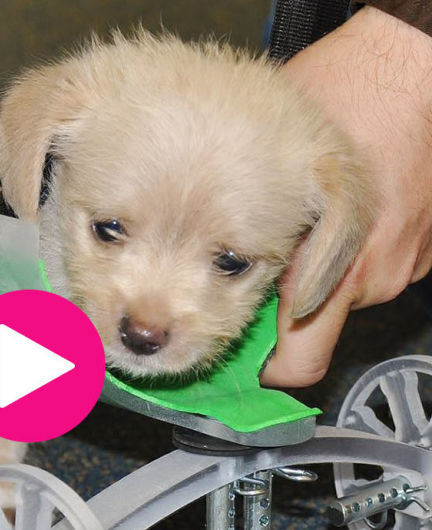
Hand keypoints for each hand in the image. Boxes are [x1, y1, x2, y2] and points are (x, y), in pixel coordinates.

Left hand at [262, 6, 431, 387]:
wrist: (414, 65)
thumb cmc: (345, 96)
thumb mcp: (269, 170)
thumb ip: (245, 227)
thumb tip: (211, 257)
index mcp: (328, 269)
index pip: (300, 361)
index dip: (268, 373)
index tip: (245, 365)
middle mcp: (369, 278)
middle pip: (313, 325)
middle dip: (284, 310)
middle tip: (259, 274)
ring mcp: (401, 264)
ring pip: (340, 292)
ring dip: (314, 271)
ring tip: (300, 221)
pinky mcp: (420, 248)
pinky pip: (369, 264)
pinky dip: (346, 251)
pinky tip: (332, 212)